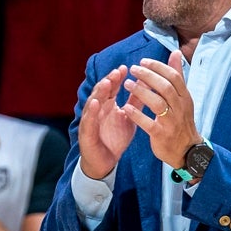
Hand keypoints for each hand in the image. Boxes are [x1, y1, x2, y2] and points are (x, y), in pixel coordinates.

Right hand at [78, 64, 136, 178]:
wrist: (105, 162)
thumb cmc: (114, 139)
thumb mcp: (128, 118)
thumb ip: (135, 103)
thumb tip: (145, 86)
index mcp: (107, 106)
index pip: (110, 88)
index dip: (116, 78)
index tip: (125, 68)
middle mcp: (96, 110)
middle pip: (100, 92)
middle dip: (108, 81)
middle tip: (118, 71)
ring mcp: (89, 121)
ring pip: (92, 103)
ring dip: (99, 93)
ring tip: (107, 83)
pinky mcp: (86, 133)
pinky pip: (89, 121)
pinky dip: (92, 112)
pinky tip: (96, 104)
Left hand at [120, 51, 201, 167]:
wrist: (187, 150)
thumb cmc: (181, 120)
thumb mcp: (183, 98)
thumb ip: (177, 76)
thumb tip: (176, 53)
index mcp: (185, 97)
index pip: (174, 77)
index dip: (158, 67)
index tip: (142, 61)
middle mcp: (180, 107)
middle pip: (165, 87)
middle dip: (148, 76)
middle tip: (133, 69)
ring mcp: (172, 122)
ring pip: (157, 103)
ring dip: (141, 92)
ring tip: (127, 84)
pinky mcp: (162, 135)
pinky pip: (149, 123)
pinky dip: (137, 114)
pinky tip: (126, 107)